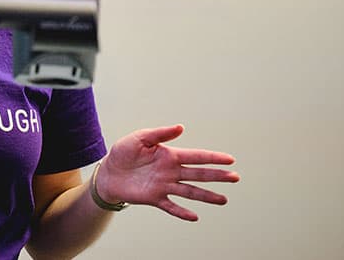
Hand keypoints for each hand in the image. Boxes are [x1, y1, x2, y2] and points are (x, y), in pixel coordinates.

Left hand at [96, 124, 239, 220]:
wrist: (108, 172)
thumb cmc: (123, 153)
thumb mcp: (139, 138)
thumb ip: (159, 133)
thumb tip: (180, 127)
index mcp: (169, 155)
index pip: (195, 156)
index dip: (212, 158)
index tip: (230, 160)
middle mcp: (170, 172)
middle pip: (198, 174)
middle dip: (217, 176)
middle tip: (235, 178)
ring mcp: (164, 186)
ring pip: (189, 192)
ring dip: (206, 196)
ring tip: (223, 200)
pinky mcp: (154, 198)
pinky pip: (171, 206)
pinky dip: (182, 212)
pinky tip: (194, 217)